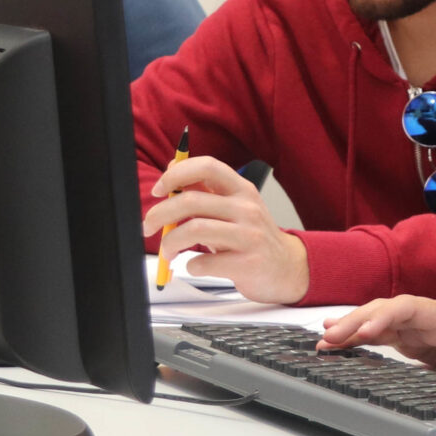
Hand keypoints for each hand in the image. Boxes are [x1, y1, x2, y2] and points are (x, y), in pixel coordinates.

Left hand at [143, 156, 308, 304]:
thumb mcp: (234, 207)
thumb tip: (173, 167)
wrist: (287, 268)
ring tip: (168, 251)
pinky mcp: (248, 263)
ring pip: (194, 230)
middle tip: (148, 227)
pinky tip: (195, 265)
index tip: (158, 190)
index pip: (207, 167)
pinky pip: (204, 263)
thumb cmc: (252, 236)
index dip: (176, 174)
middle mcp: (247, 208)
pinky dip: (190, 265)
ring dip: (170, 243)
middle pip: (191, 201)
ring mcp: (249, 235)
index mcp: (241, 189)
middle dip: (159, 214)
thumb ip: (205, 190)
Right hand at [319, 296, 435, 369]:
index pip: (406, 308)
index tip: (366, 332)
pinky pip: (371, 333)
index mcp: (435, 313)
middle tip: (331, 337)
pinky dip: (352, 337)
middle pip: (381, 311)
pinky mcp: (397, 333)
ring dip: (347, 329)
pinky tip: (332, 341)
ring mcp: (403, 323)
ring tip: (323, 340)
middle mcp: (414, 314)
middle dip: (356, 322)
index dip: (385, 317)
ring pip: (370, 320)